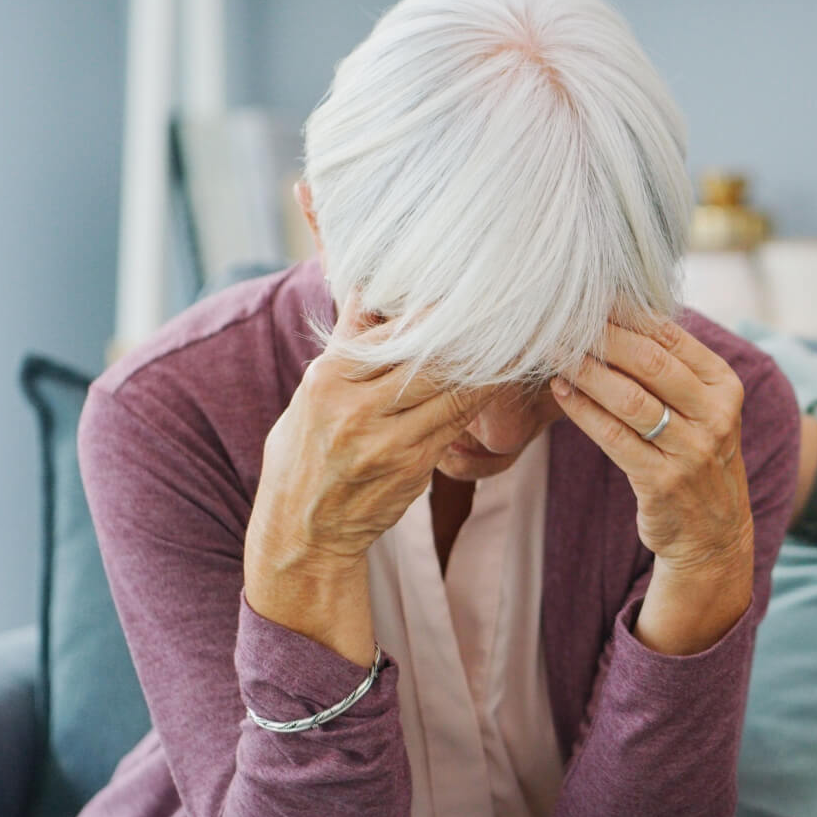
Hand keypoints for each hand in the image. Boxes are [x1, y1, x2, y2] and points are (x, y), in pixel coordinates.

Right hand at [244, 293, 494, 662]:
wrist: (303, 529)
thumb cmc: (305, 451)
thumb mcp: (312, 392)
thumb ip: (347, 343)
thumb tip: (368, 286)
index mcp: (328, 380)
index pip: (391, 333)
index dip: (432, 312)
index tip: (465, 291)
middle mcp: (357, 410)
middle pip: (430, 359)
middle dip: (469, 334)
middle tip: (504, 309)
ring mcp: (389, 442)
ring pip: (454, 391)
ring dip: (486, 364)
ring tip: (513, 336)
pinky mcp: (415, 467)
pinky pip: (457, 422)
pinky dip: (478, 397)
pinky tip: (497, 378)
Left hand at [549, 320, 753, 653]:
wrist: (713, 535)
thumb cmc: (695, 459)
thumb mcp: (703, 410)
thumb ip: (673, 368)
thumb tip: (620, 312)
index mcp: (724, 386)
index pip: (672, 336)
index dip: (626, 312)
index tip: (588, 296)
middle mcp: (715, 415)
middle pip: (649, 362)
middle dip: (600, 337)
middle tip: (561, 318)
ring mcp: (692, 450)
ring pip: (628, 398)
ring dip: (585, 371)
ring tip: (553, 351)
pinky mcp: (662, 481)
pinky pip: (613, 436)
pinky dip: (583, 410)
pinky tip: (560, 391)